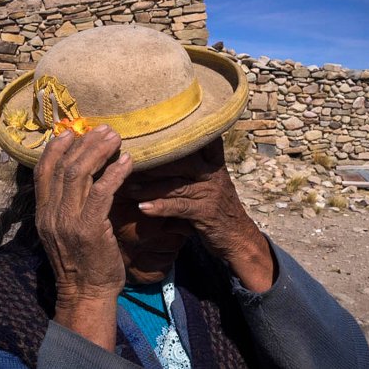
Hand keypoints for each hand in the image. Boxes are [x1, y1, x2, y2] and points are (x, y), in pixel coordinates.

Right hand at [34, 125, 132, 348]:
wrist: (86, 293)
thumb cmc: (81, 260)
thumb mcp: (63, 230)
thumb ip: (65, 205)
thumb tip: (77, 175)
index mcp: (43, 213)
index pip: (42, 172)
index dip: (55, 148)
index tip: (71, 131)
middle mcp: (51, 214)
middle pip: (64, 167)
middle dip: (84, 143)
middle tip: (104, 129)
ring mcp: (68, 221)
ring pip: (79, 174)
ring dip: (99, 151)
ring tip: (115, 137)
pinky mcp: (90, 228)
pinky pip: (101, 192)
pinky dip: (114, 173)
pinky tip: (127, 162)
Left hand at [135, 138, 274, 291]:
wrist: (239, 239)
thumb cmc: (217, 209)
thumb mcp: (209, 185)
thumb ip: (190, 172)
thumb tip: (159, 158)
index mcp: (214, 164)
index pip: (200, 142)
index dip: (182, 133)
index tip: (155, 129)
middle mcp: (213, 174)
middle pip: (180, 161)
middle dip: (153, 162)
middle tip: (128, 161)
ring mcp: (211, 193)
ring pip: (176, 185)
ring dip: (150, 187)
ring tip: (129, 187)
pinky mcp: (206, 212)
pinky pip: (179, 207)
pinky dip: (159, 207)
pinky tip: (143, 208)